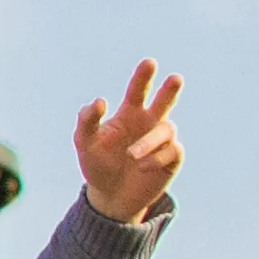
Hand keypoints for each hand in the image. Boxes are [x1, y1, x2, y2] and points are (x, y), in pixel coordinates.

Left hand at [70, 57, 183, 224]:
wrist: (110, 196)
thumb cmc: (96, 163)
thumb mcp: (83, 142)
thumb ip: (86, 120)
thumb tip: (100, 100)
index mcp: (128, 113)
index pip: (137, 91)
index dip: (143, 76)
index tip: (149, 62)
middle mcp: (149, 123)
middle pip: (164, 101)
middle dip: (169, 90)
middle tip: (175, 78)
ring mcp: (162, 141)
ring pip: (166, 129)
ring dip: (149, 141)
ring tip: (131, 156)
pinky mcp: (172, 159)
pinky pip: (172, 151)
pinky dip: (157, 158)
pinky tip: (142, 167)